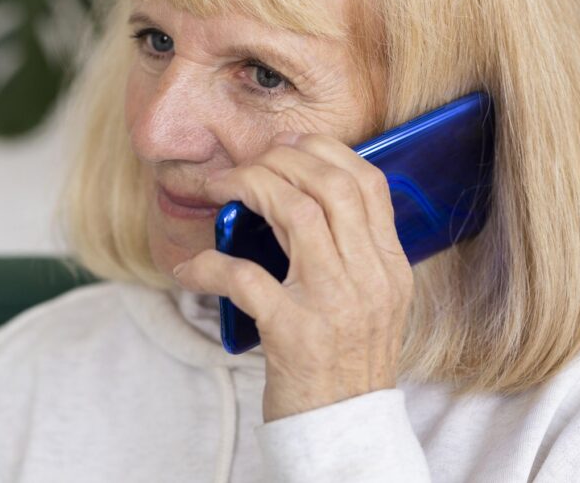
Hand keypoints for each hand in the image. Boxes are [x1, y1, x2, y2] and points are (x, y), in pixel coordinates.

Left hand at [171, 131, 413, 422]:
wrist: (343, 431)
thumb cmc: (345, 360)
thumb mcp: (370, 301)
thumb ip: (349, 250)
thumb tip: (294, 193)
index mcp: (390, 266)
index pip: (368, 183)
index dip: (324, 151)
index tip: (287, 148)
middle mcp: (369, 279)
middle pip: (328, 186)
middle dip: (278, 161)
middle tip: (243, 169)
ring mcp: (334, 305)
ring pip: (294, 212)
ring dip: (247, 188)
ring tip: (218, 192)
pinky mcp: (293, 334)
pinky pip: (244, 277)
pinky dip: (209, 264)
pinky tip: (190, 268)